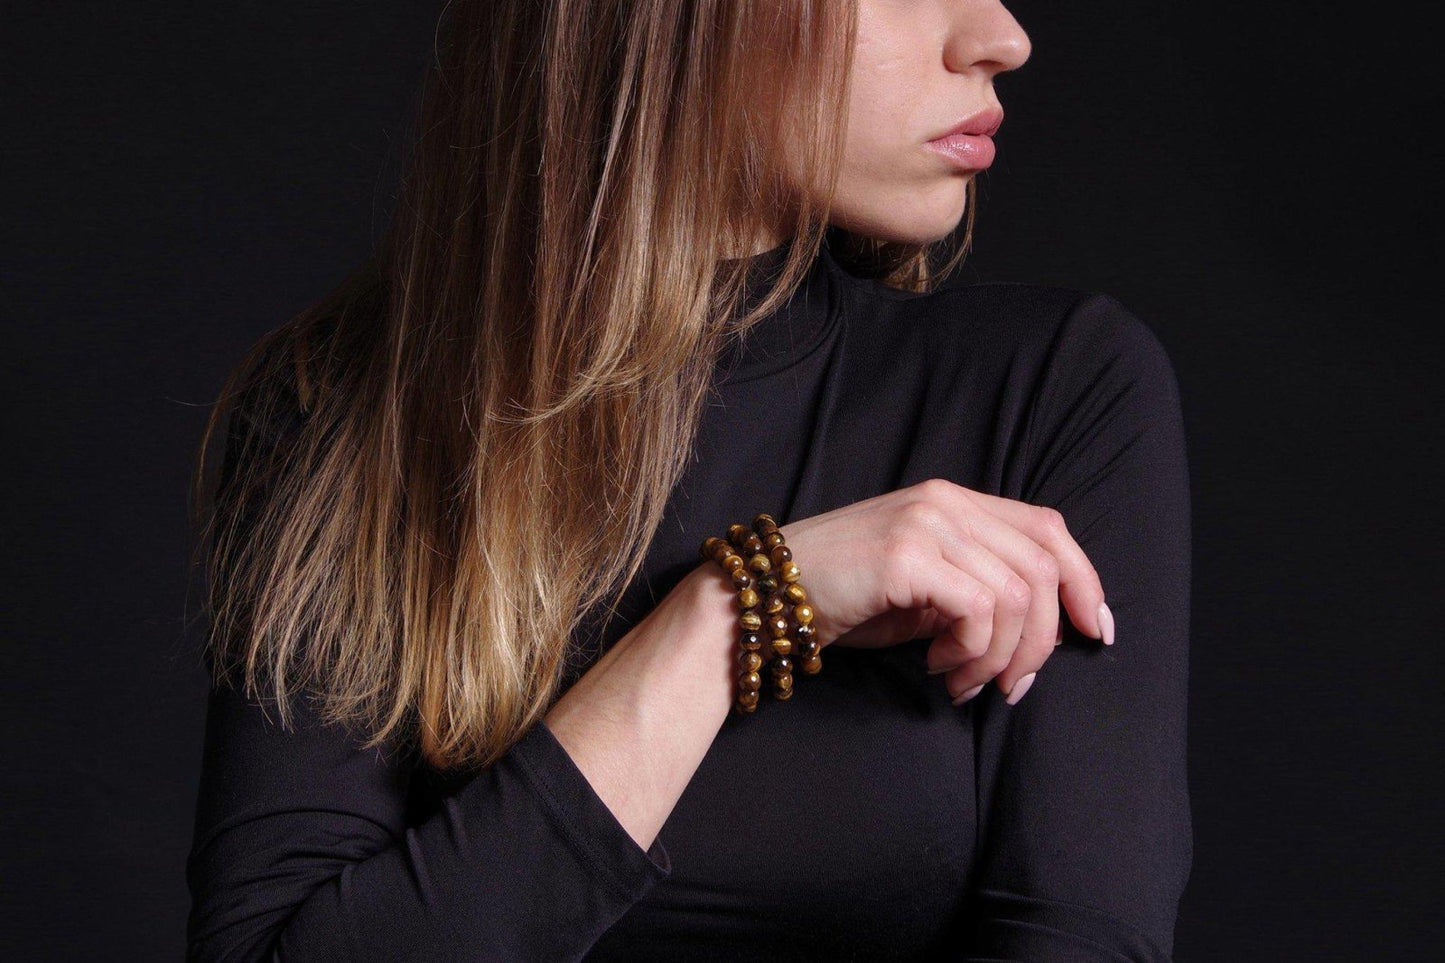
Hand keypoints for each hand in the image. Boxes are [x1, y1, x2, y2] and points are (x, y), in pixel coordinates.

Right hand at [774, 478, 1109, 703]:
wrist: (763, 597)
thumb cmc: (841, 599)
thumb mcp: (923, 590)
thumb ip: (978, 591)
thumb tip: (1037, 634)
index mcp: (954, 500)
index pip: (1048, 529)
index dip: (1083, 580)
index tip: (1094, 632)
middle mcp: (946, 501)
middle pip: (1043, 564)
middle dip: (1043, 639)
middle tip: (1014, 686)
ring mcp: (927, 523)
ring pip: (1016, 594)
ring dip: (1001, 656)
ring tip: (964, 682)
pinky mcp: (908, 555)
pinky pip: (979, 609)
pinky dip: (973, 652)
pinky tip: (940, 669)